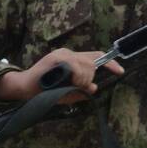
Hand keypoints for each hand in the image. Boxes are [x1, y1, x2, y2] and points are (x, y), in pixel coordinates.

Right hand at [0, 48, 124, 104]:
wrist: (25, 89)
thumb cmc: (45, 90)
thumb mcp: (67, 93)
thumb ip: (81, 91)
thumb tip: (94, 88)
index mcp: (72, 60)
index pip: (96, 57)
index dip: (110, 63)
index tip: (121, 71)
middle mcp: (69, 54)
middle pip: (93, 62)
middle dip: (90, 78)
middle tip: (79, 87)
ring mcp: (62, 54)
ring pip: (86, 64)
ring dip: (83, 79)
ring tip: (71, 85)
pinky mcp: (56, 57)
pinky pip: (76, 66)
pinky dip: (77, 76)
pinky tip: (70, 81)